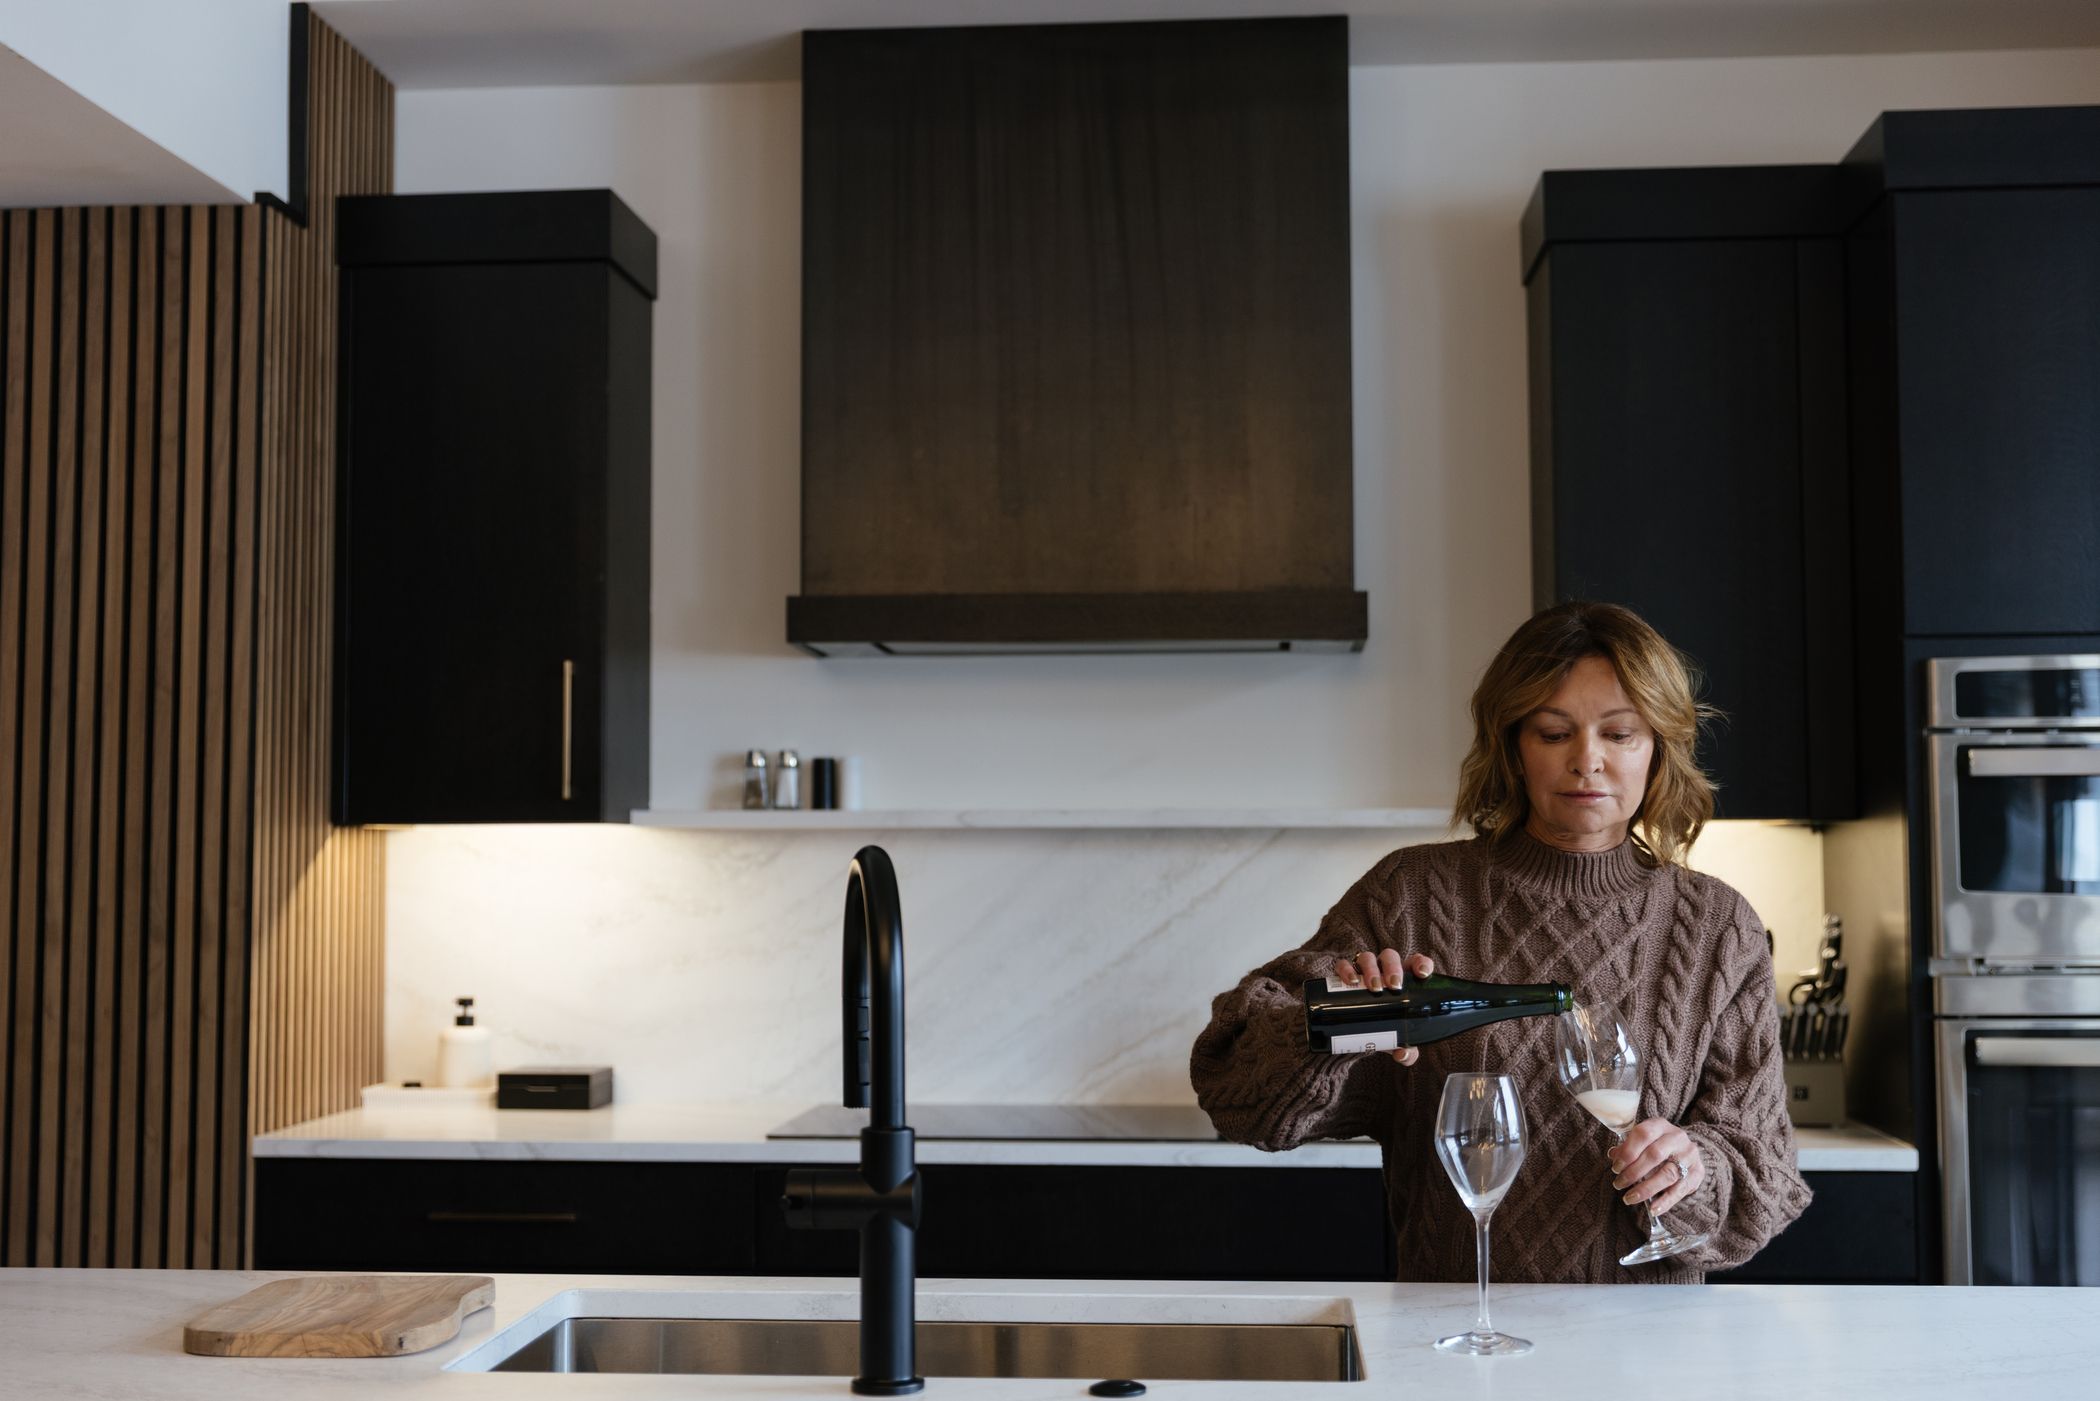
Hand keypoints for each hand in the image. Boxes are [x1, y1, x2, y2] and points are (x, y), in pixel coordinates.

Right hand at [1330, 950, 1435, 1065]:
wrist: (1353, 1031)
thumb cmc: (1383, 1027)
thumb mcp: (1396, 1039)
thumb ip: (1406, 1051)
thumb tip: (1402, 1054)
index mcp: (1404, 979)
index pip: (1415, 962)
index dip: (1421, 963)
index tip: (1423, 974)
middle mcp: (1383, 970)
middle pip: (1390, 957)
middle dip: (1393, 968)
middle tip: (1394, 986)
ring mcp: (1362, 971)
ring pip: (1367, 957)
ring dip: (1372, 969)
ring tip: (1374, 988)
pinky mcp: (1343, 975)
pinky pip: (1343, 964)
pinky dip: (1346, 970)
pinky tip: (1351, 981)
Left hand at [1609, 1118, 1704, 1213]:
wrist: (1686, 1150)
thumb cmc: (1657, 1145)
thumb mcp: (1643, 1141)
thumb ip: (1628, 1147)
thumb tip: (1613, 1155)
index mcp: (1660, 1125)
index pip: (1643, 1134)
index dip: (1628, 1152)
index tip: (1615, 1168)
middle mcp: (1677, 1138)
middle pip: (1655, 1155)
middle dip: (1634, 1172)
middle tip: (1619, 1184)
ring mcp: (1689, 1155)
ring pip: (1667, 1174)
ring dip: (1646, 1189)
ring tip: (1629, 1198)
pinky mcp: (1697, 1173)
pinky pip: (1680, 1190)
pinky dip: (1665, 1202)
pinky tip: (1653, 1209)